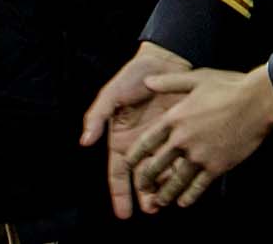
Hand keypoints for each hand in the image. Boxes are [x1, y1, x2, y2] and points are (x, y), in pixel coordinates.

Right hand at [81, 42, 193, 218]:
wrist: (165, 59)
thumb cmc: (133, 76)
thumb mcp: (110, 94)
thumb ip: (96, 116)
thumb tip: (84, 141)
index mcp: (122, 141)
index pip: (119, 174)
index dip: (120, 194)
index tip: (124, 213)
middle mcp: (142, 145)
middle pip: (143, 179)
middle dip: (146, 197)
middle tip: (153, 209)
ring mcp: (162, 140)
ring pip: (163, 172)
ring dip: (166, 188)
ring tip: (170, 200)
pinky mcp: (181, 132)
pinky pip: (182, 156)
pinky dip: (184, 169)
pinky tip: (188, 181)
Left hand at [128, 67, 272, 209]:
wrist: (258, 101)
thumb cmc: (229, 87)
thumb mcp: (196, 78)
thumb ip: (169, 82)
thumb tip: (147, 80)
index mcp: (175, 119)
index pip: (146, 142)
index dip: (135, 156)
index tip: (129, 165)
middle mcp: (183, 140)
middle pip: (157, 166)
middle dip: (147, 180)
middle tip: (143, 188)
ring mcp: (199, 155)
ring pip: (176, 181)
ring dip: (165, 194)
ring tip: (160, 202)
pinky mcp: (217, 166)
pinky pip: (198, 186)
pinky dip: (189, 196)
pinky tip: (184, 202)